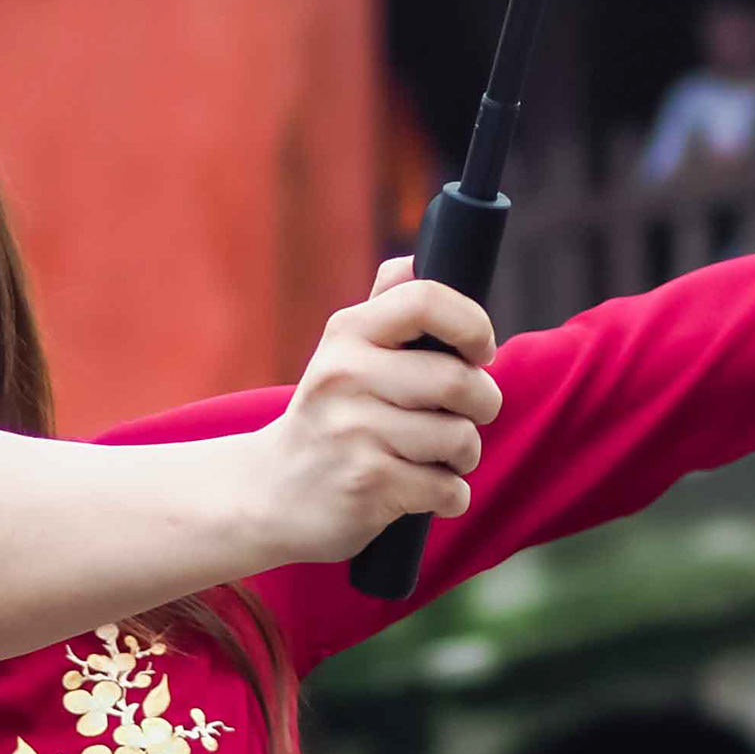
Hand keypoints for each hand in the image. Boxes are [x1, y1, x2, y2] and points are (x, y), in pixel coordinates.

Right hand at [242, 259, 497, 557]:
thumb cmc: (329, 415)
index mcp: (348, 333)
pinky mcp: (366, 486)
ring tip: (439, 457)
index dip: (473, 324)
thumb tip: (422, 258)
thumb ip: (386, 305)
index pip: (426, 300)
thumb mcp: (342, 352)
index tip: (481, 351)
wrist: (270, 492)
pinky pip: (448, 488)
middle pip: (458, 380)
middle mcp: (346, 375)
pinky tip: (424, 491)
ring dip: (465, 455)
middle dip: (484, 403)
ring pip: (460, 438)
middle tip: (470, 415)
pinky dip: (451, 496)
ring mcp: (353, 432)